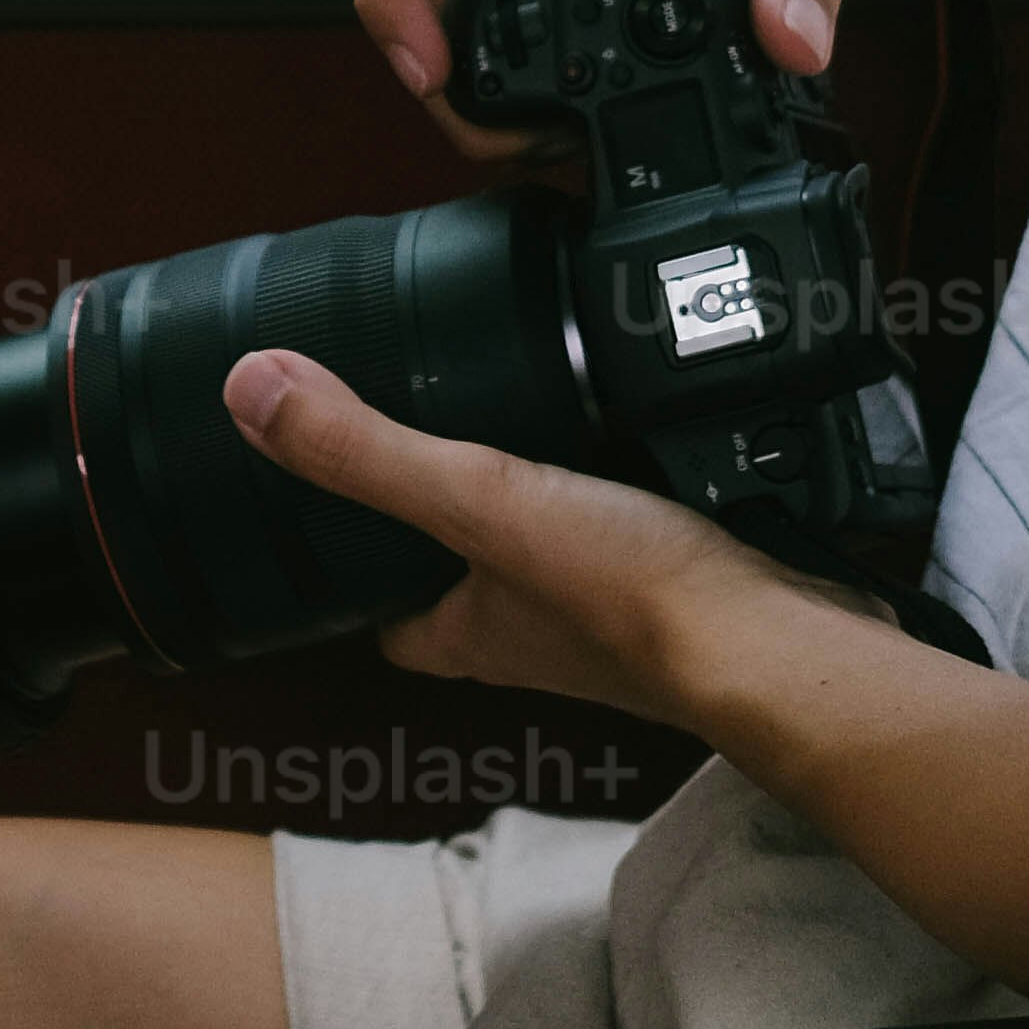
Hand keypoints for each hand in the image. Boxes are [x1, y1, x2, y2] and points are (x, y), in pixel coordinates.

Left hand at [221, 350, 779, 724]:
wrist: (777, 638)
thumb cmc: (635, 605)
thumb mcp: (478, 502)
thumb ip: (369, 452)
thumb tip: (252, 390)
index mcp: (461, 632)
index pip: (378, 610)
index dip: (350, 557)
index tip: (334, 492)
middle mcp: (525, 631)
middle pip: (461, 568)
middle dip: (451, 504)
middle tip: (435, 419)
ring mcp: (602, 609)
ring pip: (544, 542)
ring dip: (541, 483)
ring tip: (531, 400)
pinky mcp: (671, 576)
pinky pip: (624, 519)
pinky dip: (620, 473)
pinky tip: (629, 419)